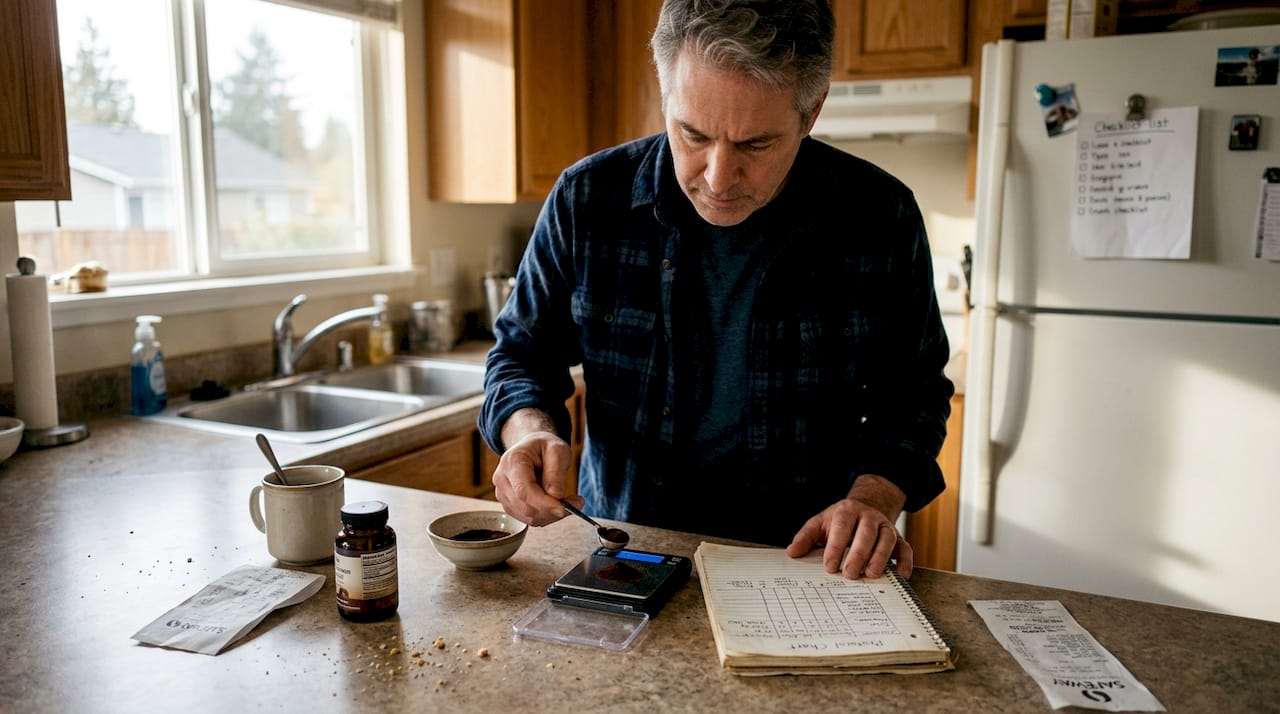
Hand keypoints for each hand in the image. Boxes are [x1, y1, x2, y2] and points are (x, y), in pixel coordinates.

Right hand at [490, 429, 576, 525]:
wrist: (531, 447)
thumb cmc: (544, 446)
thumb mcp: (557, 450)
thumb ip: (556, 472)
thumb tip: (556, 497)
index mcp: (512, 462)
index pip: (524, 491)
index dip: (544, 504)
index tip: (564, 508)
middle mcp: (502, 479)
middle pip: (526, 507)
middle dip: (553, 510)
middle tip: (577, 503)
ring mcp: (502, 494)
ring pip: (528, 517)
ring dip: (552, 515)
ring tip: (569, 501)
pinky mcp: (509, 505)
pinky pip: (529, 519)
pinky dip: (546, 516)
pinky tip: (556, 504)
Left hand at [786, 489, 912, 579]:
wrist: (866, 507)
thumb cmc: (839, 521)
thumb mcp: (820, 523)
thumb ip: (806, 537)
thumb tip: (792, 552)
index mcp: (848, 511)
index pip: (843, 526)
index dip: (836, 546)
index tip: (829, 566)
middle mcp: (870, 517)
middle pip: (867, 533)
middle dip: (858, 554)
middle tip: (849, 574)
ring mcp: (886, 527)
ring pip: (887, 540)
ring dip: (880, 558)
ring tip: (871, 575)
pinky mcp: (899, 538)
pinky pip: (906, 549)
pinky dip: (906, 562)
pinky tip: (901, 576)